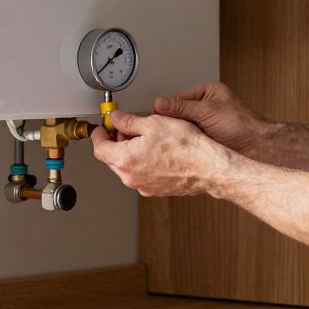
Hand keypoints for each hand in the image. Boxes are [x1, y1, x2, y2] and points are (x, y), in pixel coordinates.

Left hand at [90, 110, 235, 197]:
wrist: (209, 167)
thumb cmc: (186, 147)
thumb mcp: (154, 123)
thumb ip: (129, 121)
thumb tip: (116, 118)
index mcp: (125, 159)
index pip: (100, 148)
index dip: (100, 135)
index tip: (103, 127)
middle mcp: (131, 177)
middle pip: (112, 158)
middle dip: (116, 142)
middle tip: (127, 128)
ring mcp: (143, 186)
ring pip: (127, 166)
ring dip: (130, 152)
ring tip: (147, 137)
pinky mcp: (155, 190)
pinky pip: (141, 174)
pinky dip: (143, 162)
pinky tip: (157, 151)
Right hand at [153, 82, 270, 156]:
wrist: (257, 149)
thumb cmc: (242, 125)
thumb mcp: (208, 111)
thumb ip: (182, 107)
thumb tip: (160, 103)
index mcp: (207, 93)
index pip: (177, 99)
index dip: (165, 109)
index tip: (154, 117)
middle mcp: (205, 107)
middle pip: (177, 114)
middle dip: (170, 123)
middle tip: (159, 130)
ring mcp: (205, 124)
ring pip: (181, 128)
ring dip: (175, 135)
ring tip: (169, 139)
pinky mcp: (205, 140)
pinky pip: (187, 140)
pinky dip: (181, 144)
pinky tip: (177, 147)